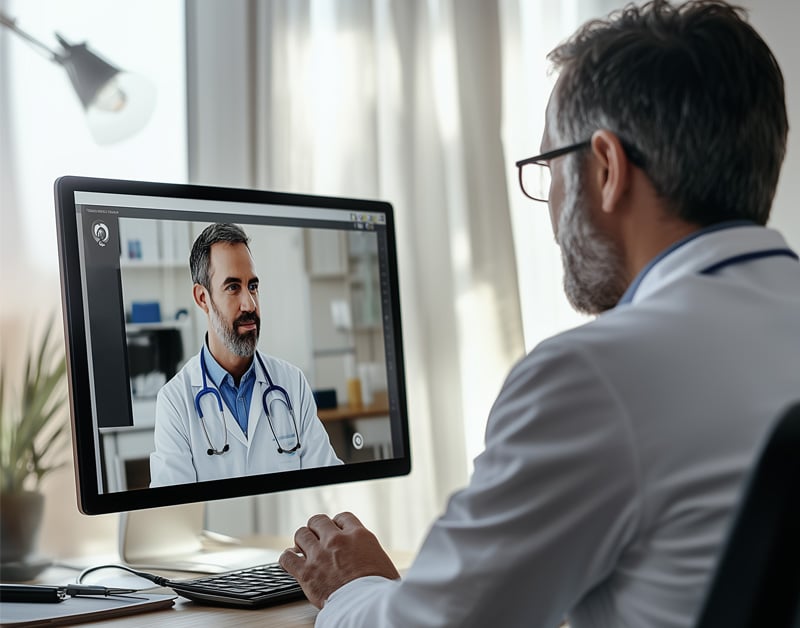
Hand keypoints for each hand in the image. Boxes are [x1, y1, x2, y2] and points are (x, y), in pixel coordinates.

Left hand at [279, 511, 399, 607]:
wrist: (368, 607)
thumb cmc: (380, 590)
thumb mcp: (383, 561)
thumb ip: (369, 552)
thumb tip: (368, 557)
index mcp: (359, 536)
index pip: (343, 517)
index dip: (338, 524)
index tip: (336, 531)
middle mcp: (337, 540)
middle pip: (318, 520)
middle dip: (317, 528)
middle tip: (318, 538)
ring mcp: (319, 555)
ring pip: (301, 534)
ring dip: (302, 541)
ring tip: (303, 548)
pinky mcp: (306, 573)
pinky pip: (287, 558)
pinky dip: (287, 558)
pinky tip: (291, 561)